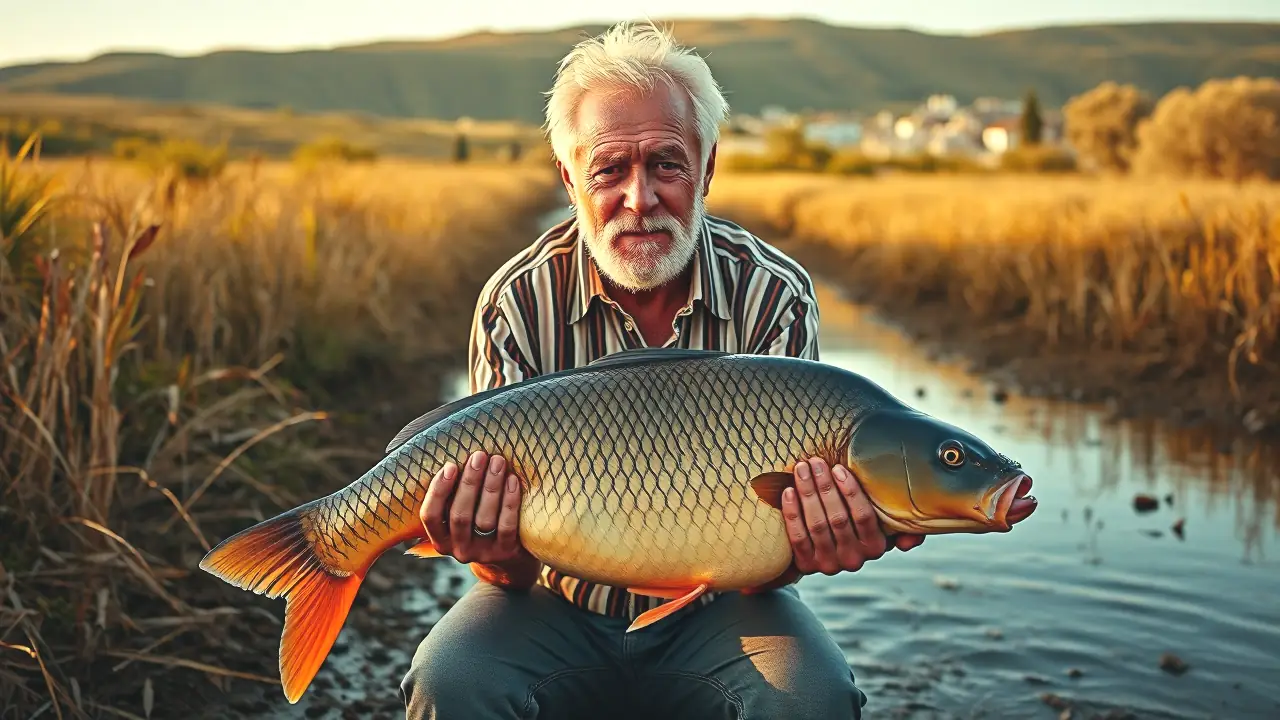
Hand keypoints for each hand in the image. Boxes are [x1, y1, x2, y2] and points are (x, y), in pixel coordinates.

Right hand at [420, 450, 540, 587]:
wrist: (509, 556)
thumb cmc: (478, 521)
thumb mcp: (460, 514)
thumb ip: (452, 495)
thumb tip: (452, 456)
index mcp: (440, 539)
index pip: (430, 517)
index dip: (438, 491)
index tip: (449, 466)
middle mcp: (458, 550)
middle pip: (459, 515)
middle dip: (469, 482)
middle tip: (479, 456)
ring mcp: (483, 553)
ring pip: (484, 519)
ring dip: (491, 487)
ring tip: (498, 461)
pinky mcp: (506, 552)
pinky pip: (507, 526)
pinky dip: (509, 502)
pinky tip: (513, 480)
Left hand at [782, 458, 924, 575]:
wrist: (830, 547)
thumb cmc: (860, 520)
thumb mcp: (887, 522)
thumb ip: (903, 524)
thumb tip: (909, 541)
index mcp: (876, 547)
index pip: (864, 517)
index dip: (850, 492)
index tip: (838, 468)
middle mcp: (854, 559)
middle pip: (838, 519)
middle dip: (824, 487)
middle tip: (815, 462)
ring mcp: (829, 564)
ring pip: (817, 525)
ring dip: (807, 494)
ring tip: (801, 470)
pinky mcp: (806, 565)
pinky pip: (798, 538)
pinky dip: (792, 513)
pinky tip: (788, 491)